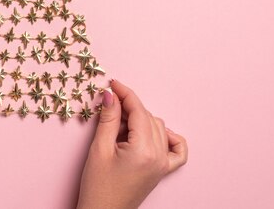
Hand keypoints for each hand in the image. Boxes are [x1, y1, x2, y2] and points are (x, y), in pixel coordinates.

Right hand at [77, 80, 187, 208]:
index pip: (138, 111)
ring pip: (158, 127)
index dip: (125, 94)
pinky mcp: (162, 171)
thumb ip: (108, 119)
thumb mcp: (99, 149)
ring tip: (117, 128)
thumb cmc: (97, 188)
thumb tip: (111, 96)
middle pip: (148, 117)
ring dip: (140, 120)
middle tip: (108, 107)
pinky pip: (176, 149)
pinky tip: (152, 133)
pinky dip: (168, 136)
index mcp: (144, 150)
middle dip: (128, 108)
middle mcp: (158, 156)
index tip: (113, 84)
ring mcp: (163, 164)